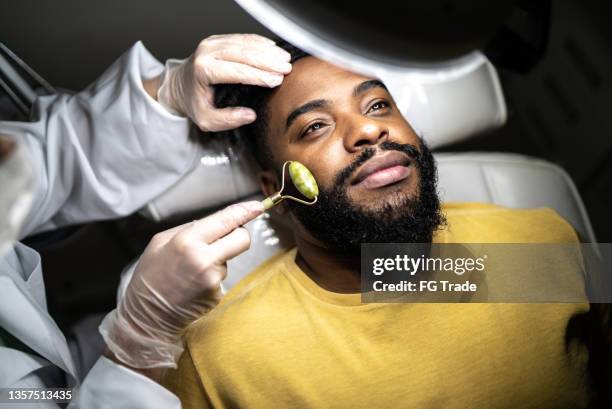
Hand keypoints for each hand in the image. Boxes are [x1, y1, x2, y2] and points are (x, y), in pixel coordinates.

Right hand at [99, 201, 263, 372]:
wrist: (146, 316)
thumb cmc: (151, 277)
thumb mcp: (160, 243)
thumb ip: (189, 229)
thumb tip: (216, 222)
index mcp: (187, 241)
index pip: (226, 220)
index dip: (245, 211)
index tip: (258, 206)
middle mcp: (204, 259)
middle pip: (242, 239)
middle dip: (239, 235)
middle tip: (224, 239)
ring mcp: (213, 279)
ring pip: (229, 259)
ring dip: (217, 261)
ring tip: (191, 271)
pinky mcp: (217, 294)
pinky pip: (222, 277)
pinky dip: (211, 278)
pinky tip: (193, 285)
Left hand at [158, 34, 291, 130]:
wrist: (178, 85)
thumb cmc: (193, 102)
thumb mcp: (206, 120)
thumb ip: (227, 120)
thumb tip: (249, 115)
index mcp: (203, 71)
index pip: (237, 71)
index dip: (259, 76)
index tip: (276, 81)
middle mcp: (207, 52)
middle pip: (244, 54)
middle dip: (268, 61)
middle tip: (286, 69)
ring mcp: (212, 43)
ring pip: (245, 43)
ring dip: (267, 51)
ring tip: (285, 60)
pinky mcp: (218, 39)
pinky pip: (242, 38)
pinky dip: (260, 42)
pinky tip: (274, 49)